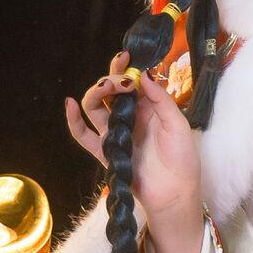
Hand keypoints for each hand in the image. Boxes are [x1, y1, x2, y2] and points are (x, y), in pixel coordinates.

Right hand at [65, 54, 202, 225]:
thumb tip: (143, 75)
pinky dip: (74, 121)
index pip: (132, 82)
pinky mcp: (105, 152)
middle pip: (111, 92)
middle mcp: (130, 117)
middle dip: (110, 79)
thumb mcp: (178, 124)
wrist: (175, 194)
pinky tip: (70, 105)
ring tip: (102, 88)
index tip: (125, 58)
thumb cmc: (182, 159)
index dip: (126, 69)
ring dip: (94, 94)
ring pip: (96, 108)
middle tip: (117, 80)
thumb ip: (161, 99)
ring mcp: (116, 134)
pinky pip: (84, 136)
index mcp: (149, 108)